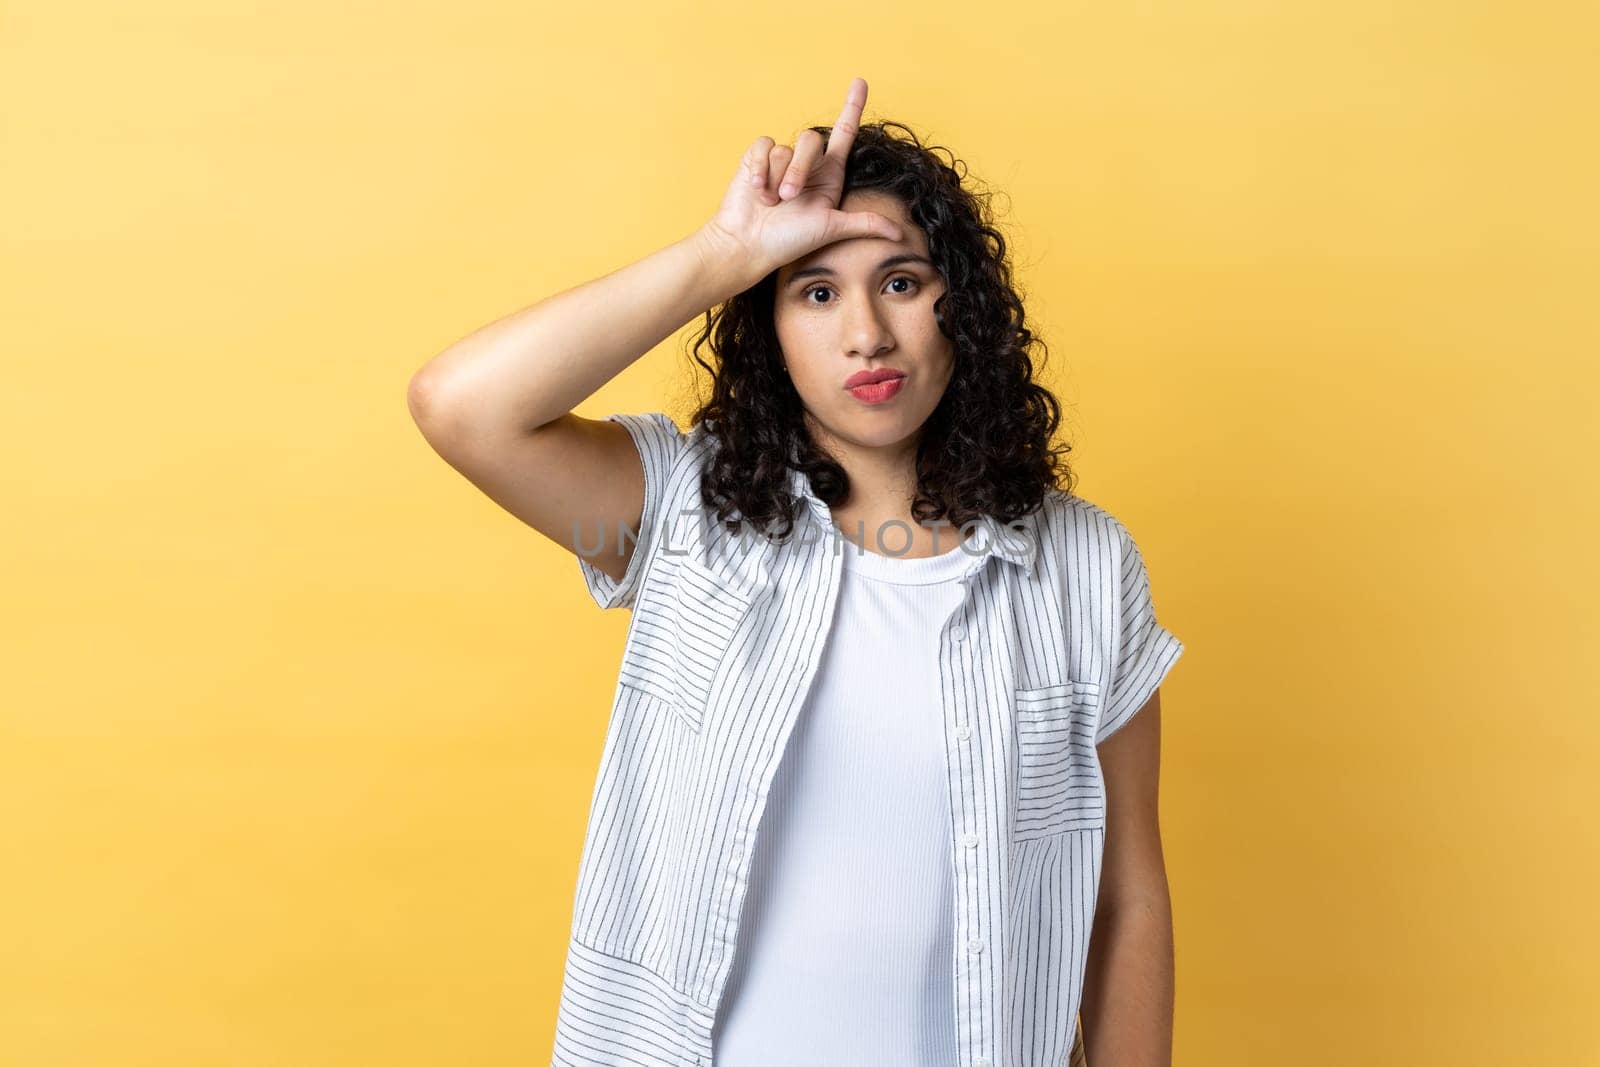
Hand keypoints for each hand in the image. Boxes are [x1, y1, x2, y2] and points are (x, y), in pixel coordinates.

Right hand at [697, 77, 905, 281]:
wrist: (748, 245)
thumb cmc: (789, 241)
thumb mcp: (831, 229)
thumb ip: (865, 223)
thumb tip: (900, 235)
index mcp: (829, 176)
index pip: (845, 134)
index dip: (852, 107)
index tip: (861, 81)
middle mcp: (807, 165)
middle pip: (811, 140)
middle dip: (799, 169)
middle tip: (788, 197)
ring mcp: (781, 161)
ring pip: (785, 147)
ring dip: (776, 176)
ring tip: (769, 202)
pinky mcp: (756, 159)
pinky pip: (763, 146)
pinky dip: (758, 168)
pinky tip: (755, 190)